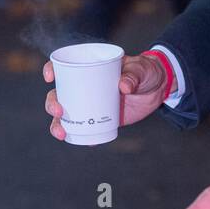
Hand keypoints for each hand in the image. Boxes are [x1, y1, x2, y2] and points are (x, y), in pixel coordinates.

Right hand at [43, 52, 171, 139]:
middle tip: (59, 111)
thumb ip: (133, 75)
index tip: (51, 77)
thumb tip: (123, 87)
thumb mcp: (141, 69)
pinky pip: (85, 130)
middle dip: (52, 104)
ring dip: (58, 125)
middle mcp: (84, 86)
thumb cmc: (146, 71)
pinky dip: (82, 138)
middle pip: (58, 94)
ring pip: (66, 115)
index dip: (52, 70)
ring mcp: (90, 104)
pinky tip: (85, 142)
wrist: (158, 88)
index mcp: (89, 68)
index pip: (64, 66)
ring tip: (62, 134)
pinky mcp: (100, 119)